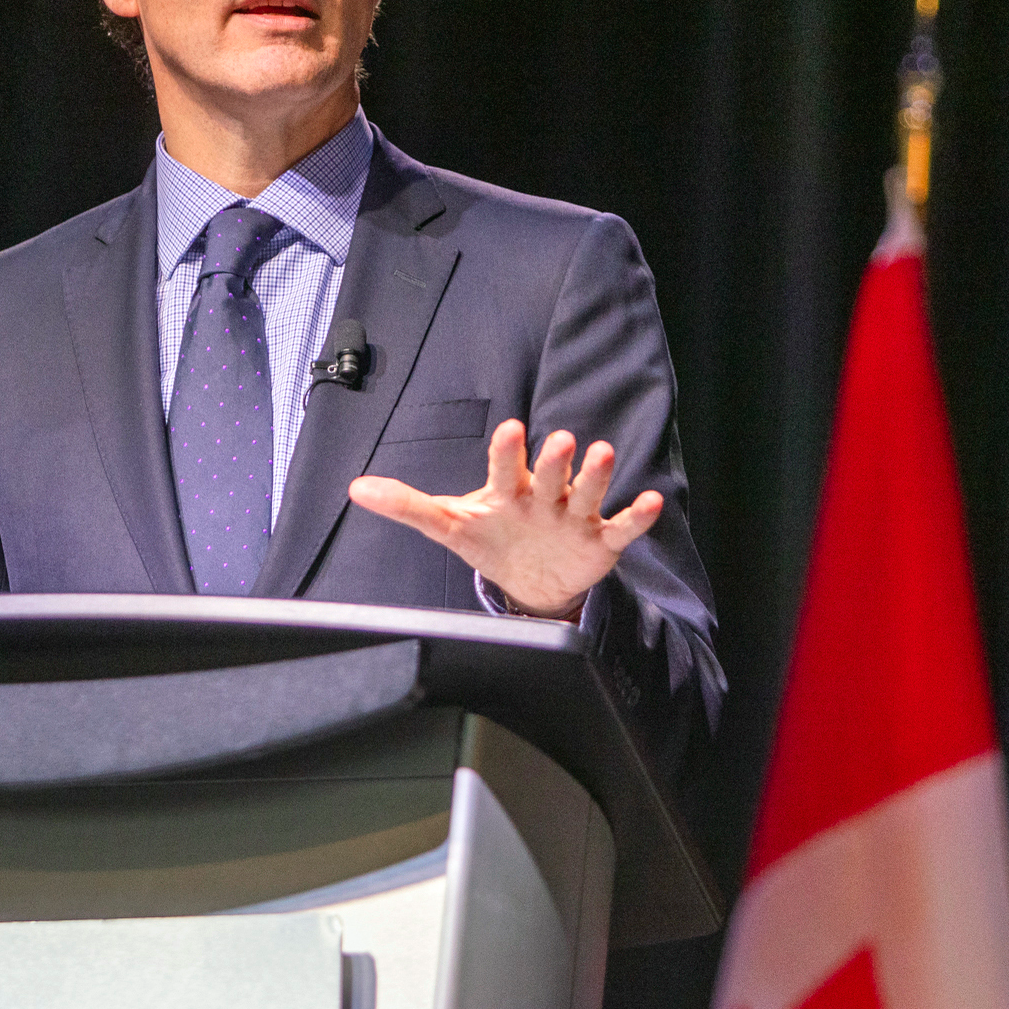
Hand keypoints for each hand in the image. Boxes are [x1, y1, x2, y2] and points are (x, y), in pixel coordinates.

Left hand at [348, 420, 663, 619]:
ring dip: (597, 475)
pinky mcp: (600, 541)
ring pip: (588, 491)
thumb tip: (356, 488)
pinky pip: (622, 527)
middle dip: (554, 460)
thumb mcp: (448, 524)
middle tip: (560, 440)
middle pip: (549, 473)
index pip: (505, 465)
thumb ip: (406, 506)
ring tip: (604, 452)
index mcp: (507, 489)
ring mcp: (574, 516)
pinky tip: (652, 503)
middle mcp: (544, 495)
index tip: (510, 429)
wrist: (531, 579)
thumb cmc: (491, 538)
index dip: (507, 450)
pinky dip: (638, 516)